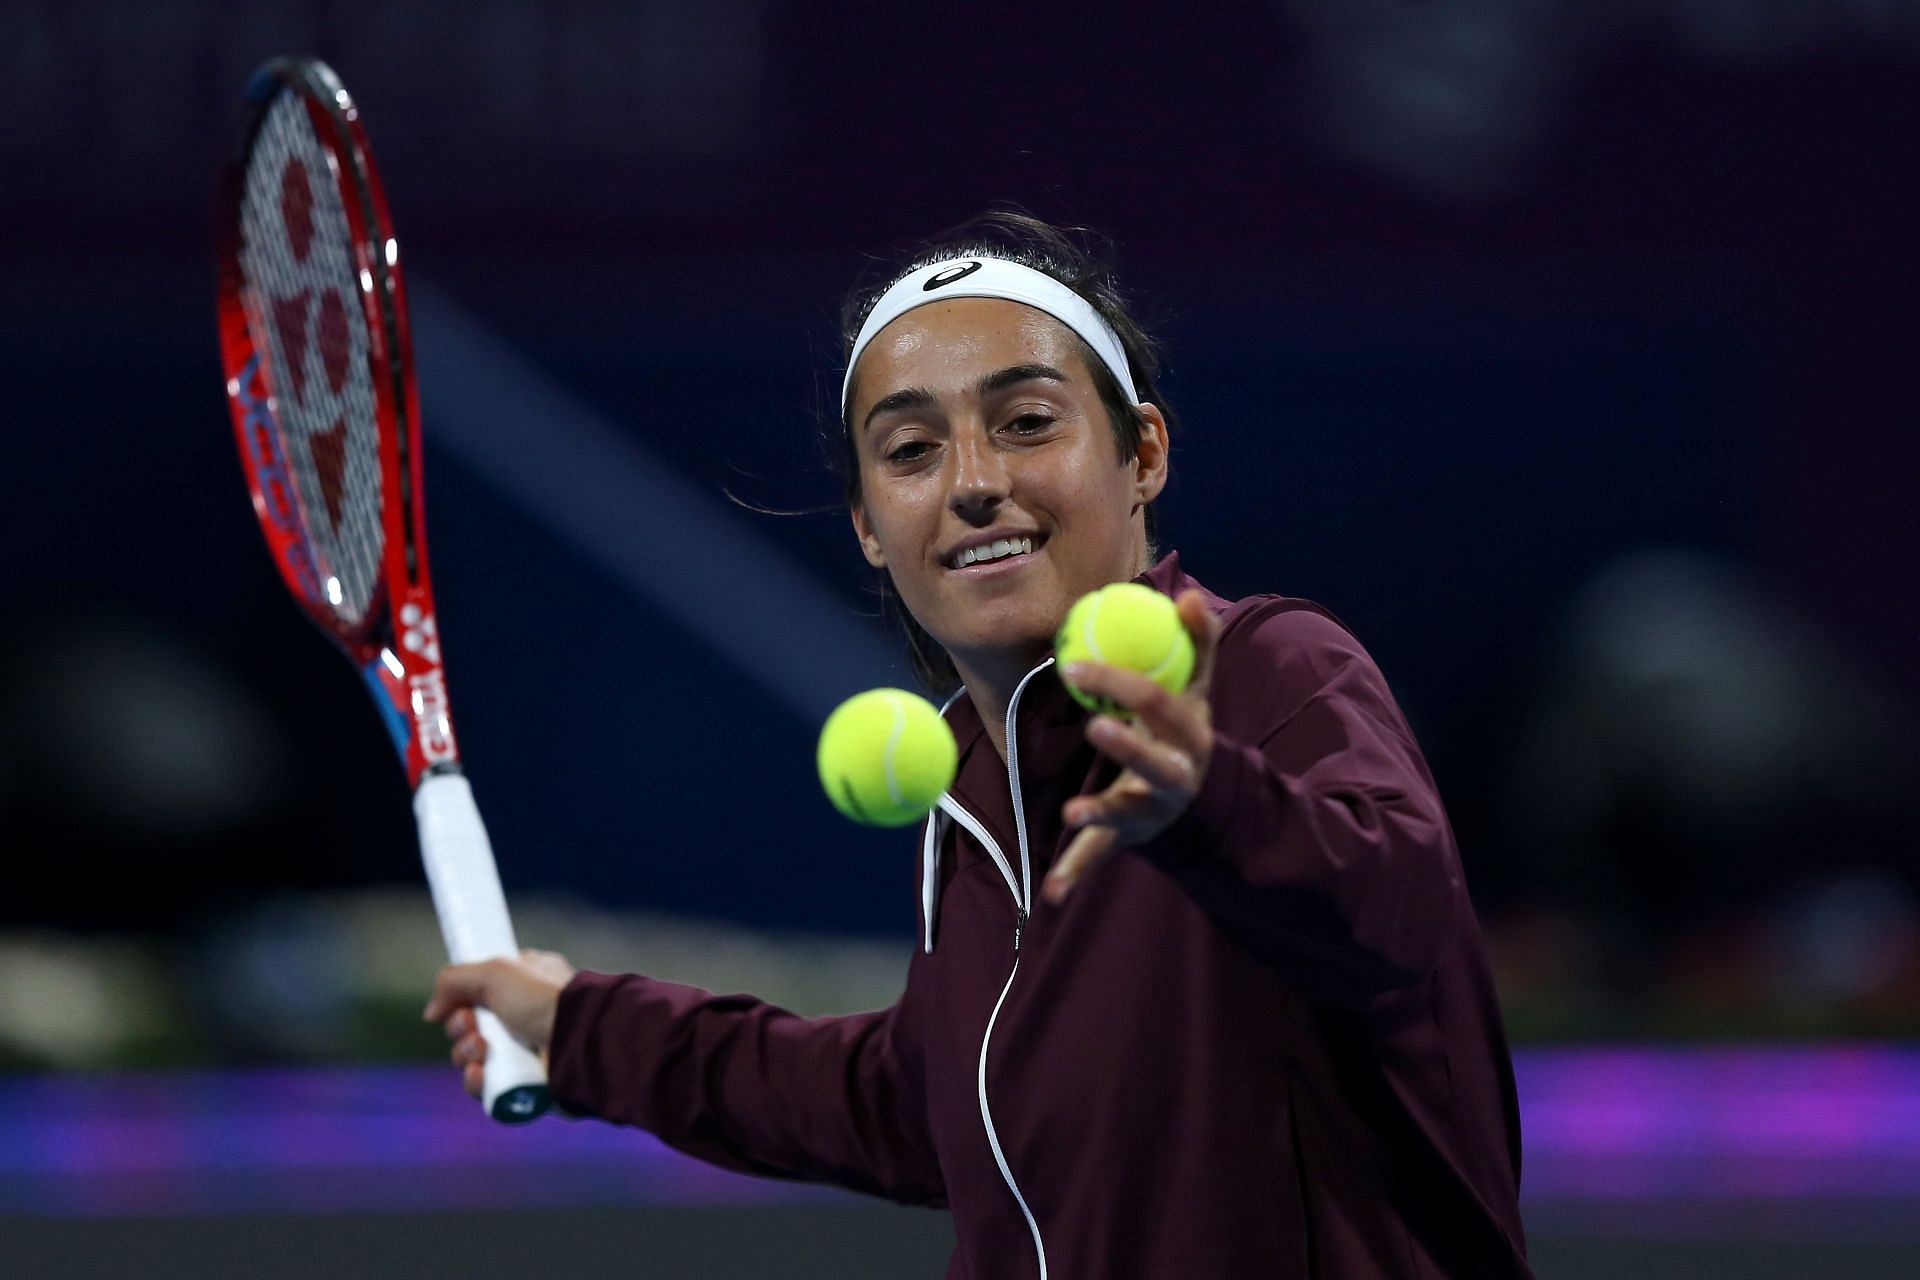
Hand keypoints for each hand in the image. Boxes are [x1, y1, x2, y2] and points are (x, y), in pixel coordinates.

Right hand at [423, 949, 575, 1098]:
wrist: (580, 1037)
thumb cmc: (544, 997)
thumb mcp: (495, 971)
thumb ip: (454, 981)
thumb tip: (432, 1012)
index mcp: (521, 986)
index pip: (476, 997)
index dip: (461, 1004)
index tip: (462, 1006)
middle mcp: (522, 1018)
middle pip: (469, 1029)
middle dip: (460, 1031)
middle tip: (474, 1030)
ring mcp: (523, 1052)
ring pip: (473, 1059)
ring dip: (465, 1055)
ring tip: (481, 1051)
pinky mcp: (523, 1083)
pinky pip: (486, 1087)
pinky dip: (476, 1082)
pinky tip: (480, 1075)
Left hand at [1044, 589, 1220, 904]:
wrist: (1206, 799)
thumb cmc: (1186, 728)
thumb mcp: (1197, 687)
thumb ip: (1198, 640)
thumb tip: (1188, 592)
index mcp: (1188, 733)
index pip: (1158, 702)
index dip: (1121, 683)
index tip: (1073, 666)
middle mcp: (1175, 775)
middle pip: (1155, 761)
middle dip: (1127, 744)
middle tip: (1093, 724)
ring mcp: (1152, 810)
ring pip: (1127, 814)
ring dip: (1102, 813)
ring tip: (1074, 814)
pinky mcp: (1130, 838)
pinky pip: (1101, 856)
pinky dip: (1076, 872)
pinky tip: (1052, 894)